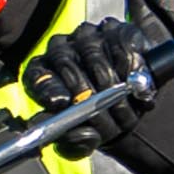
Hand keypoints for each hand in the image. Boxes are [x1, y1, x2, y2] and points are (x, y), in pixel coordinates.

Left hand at [21, 17, 172, 154]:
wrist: (133, 101)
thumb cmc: (101, 118)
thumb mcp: (87, 138)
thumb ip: (76, 143)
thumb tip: (70, 135)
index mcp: (42, 74)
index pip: (37, 76)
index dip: (48, 88)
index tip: (62, 102)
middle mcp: (60, 49)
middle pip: (67, 66)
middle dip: (89, 99)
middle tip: (107, 122)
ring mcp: (87, 36)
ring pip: (97, 60)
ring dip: (115, 92)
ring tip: (125, 114)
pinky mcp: (116, 30)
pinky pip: (123, 49)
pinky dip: (132, 71)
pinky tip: (136, 87)